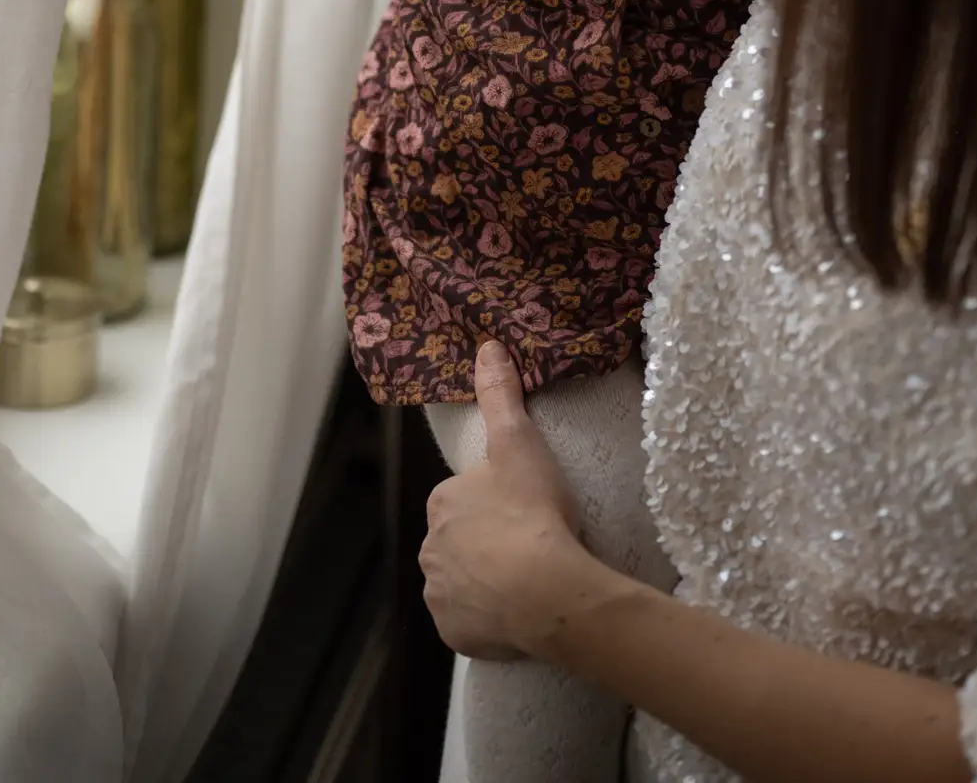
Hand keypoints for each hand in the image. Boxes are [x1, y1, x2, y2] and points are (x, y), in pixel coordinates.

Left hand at [420, 341, 591, 660]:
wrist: (546, 589)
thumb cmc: (533, 511)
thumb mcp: (519, 442)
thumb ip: (501, 393)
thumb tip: (487, 345)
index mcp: (441, 502)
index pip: (462, 498)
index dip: (495, 503)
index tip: (524, 509)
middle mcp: (429, 548)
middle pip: (459, 540)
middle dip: (486, 542)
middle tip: (530, 544)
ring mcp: (439, 594)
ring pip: (461, 581)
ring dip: (485, 580)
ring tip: (527, 579)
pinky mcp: (453, 632)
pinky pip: (468, 621)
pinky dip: (485, 618)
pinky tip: (515, 612)